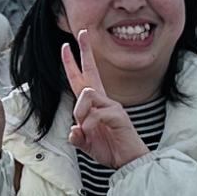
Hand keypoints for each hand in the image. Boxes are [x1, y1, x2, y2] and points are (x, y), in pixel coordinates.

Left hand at [58, 35, 149, 168]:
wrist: (129, 162)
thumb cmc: (111, 151)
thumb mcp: (87, 144)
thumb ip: (77, 136)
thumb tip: (73, 130)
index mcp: (96, 106)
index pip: (83, 80)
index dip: (73, 64)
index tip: (67, 47)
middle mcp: (104, 101)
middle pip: (91, 72)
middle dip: (84, 52)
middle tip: (82, 33)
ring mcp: (112, 106)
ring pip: (86, 95)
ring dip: (80, 112)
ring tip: (87, 129)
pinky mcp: (117, 115)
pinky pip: (95, 114)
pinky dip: (90, 125)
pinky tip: (95, 133)